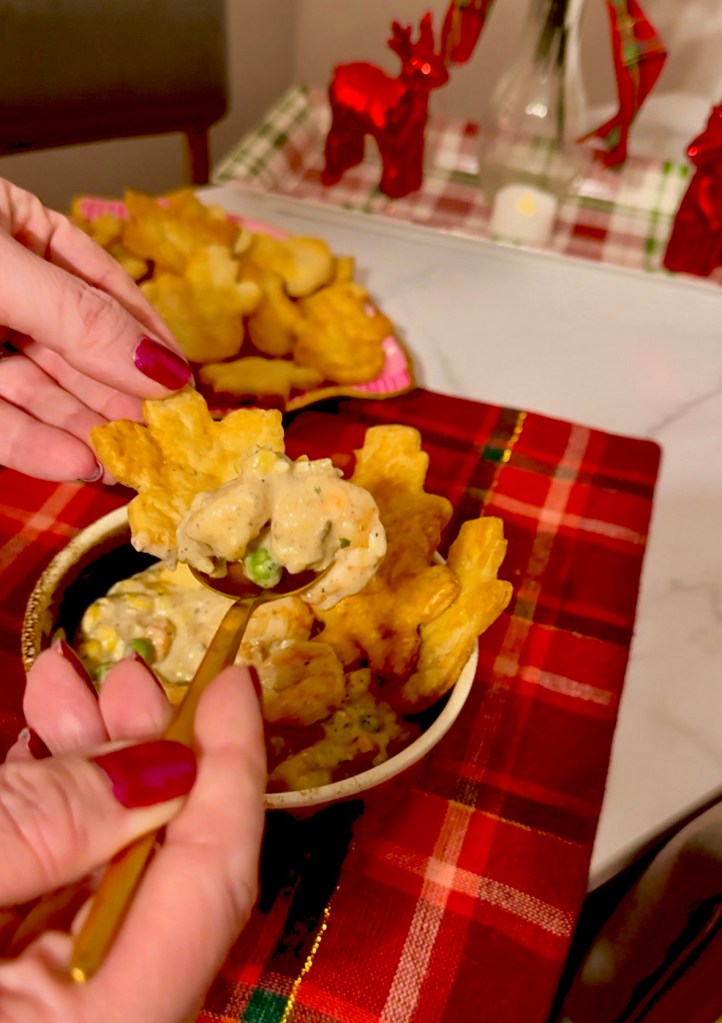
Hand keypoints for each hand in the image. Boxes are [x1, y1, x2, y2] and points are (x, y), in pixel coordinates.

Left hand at [0, 178, 191, 482]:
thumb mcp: (4, 266)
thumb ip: (80, 318)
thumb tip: (164, 368)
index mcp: (21, 232)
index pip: (105, 289)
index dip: (148, 339)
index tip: (184, 385)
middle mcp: (6, 289)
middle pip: (79, 352)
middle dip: (121, 398)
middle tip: (164, 442)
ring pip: (41, 393)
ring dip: (83, 432)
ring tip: (124, 466)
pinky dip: (33, 447)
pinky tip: (73, 465)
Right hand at [0, 646, 265, 1022]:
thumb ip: (50, 824)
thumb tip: (161, 766)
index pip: (211, 887)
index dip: (232, 773)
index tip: (236, 686)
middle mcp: (87, 1016)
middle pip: (159, 869)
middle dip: (149, 754)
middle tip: (129, 676)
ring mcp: (43, 998)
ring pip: (99, 866)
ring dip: (86, 765)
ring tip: (64, 687)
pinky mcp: (8, 980)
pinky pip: (49, 882)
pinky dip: (47, 806)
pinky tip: (37, 745)